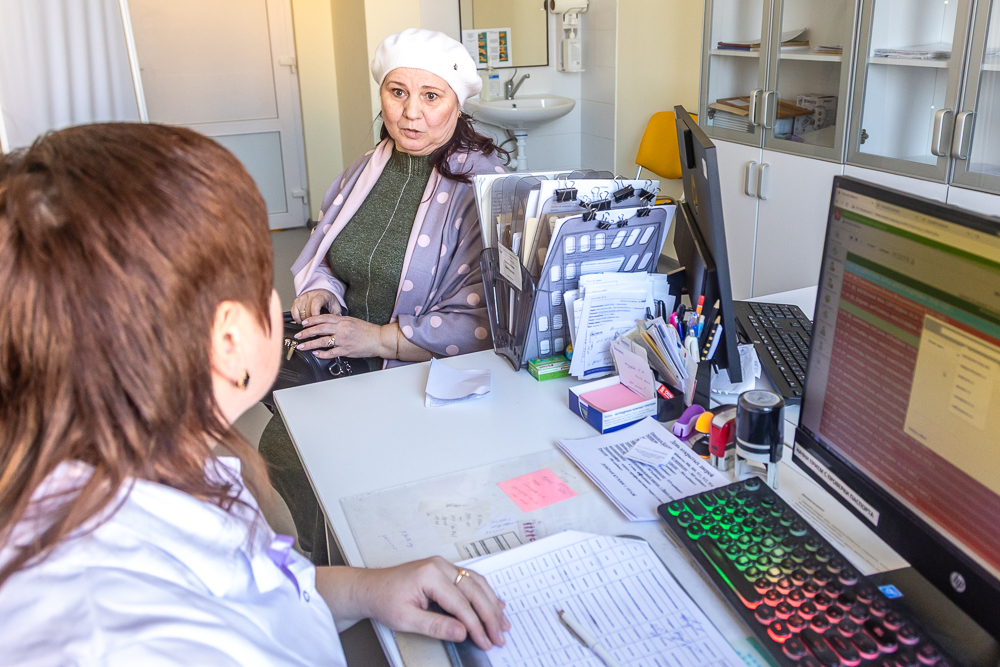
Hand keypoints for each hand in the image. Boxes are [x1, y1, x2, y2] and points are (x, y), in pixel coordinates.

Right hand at [292, 289, 339, 323]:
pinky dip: (297, 319)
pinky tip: (302, 321)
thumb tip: (338, 325)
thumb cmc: (329, 300)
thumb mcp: (336, 307)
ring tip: (310, 324)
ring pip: (300, 313)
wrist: (323, 292)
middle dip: (311, 322)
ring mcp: (302, 298)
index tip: (316, 323)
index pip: (316, 304)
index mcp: (321, 296)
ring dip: (304, 321)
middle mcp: (310, 296)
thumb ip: (336, 315)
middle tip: (315, 328)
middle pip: (307, 312)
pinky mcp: (296, 301)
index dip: (315, 315)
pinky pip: (294, 312)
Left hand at [295, 314, 379, 358]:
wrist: (379, 339)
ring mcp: (343, 340)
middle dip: (306, 332)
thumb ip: (341, 322)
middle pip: (320, 329)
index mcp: (343, 320)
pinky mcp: (346, 350)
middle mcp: (342, 329)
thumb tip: (329, 323)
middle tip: (298, 335)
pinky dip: (322, 353)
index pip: (324, 318)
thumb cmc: (368, 331)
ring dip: (310, 344)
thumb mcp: (353, 321)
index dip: (312, 320)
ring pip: (322, 341)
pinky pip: (330, 352)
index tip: (304, 323)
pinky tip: (316, 353)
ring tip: (302, 346)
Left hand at [350, 558, 508, 650]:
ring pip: (476, 583)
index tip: (486, 641)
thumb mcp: (406, 619)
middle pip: (474, 591)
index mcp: (430, 575)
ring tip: (502, 622)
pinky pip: (470, 580)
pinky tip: (494, 603)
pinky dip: (484, 593)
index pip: (461, 603)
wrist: (370, 588)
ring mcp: (443, 566)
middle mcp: (440, 566)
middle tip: (499, 635)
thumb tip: (462, 632)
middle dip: (489, 616)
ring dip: (492, 603)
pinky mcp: (444, 570)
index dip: (476, 625)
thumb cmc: (384, 600)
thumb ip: (436, 625)